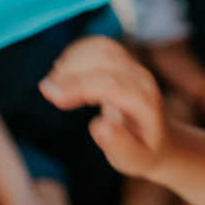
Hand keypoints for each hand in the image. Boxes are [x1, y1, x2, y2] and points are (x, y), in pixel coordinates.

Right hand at [39, 37, 168, 177]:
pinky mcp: (124, 61)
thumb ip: (120, 146)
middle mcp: (142, 79)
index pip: (112, 85)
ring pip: (101, 48)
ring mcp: (135, 67)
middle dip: (71, 72)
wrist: (158, 139)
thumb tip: (100, 126)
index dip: (80, 87)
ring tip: (52, 83)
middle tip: (46, 91)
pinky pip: (99, 44)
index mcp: (146, 103)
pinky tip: (62, 71)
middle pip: (105, 61)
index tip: (52, 96)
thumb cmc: (142, 151)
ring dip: (71, 60)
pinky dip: (76, 52)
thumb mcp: (133, 159)